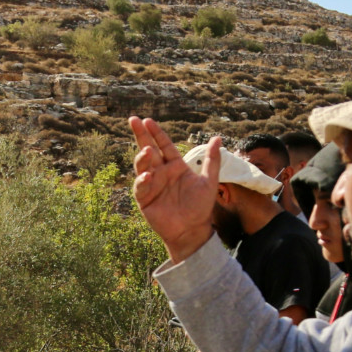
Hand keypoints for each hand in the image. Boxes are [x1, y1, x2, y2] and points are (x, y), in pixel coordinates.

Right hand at [129, 117, 219, 261]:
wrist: (192, 230)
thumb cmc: (200, 207)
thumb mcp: (209, 182)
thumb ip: (212, 160)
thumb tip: (217, 138)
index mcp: (176, 166)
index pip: (164, 145)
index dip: (157, 133)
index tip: (148, 120)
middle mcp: (161, 172)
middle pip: (148, 150)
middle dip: (141, 135)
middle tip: (133, 120)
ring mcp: (152, 185)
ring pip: (142, 165)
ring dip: (142, 156)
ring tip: (147, 150)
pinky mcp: (144, 199)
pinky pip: (141, 187)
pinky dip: (143, 181)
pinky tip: (148, 176)